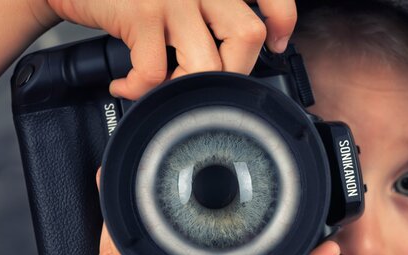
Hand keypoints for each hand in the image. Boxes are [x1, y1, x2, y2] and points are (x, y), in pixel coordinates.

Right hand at [32, 0, 297, 99]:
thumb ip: (206, 10)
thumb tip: (235, 53)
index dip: (281, 20)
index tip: (277, 43)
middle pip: (246, 37)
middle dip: (231, 73)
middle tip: (207, 82)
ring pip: (208, 64)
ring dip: (186, 90)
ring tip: (164, 88)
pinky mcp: (142, 12)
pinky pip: (156, 75)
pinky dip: (140, 91)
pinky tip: (125, 85)